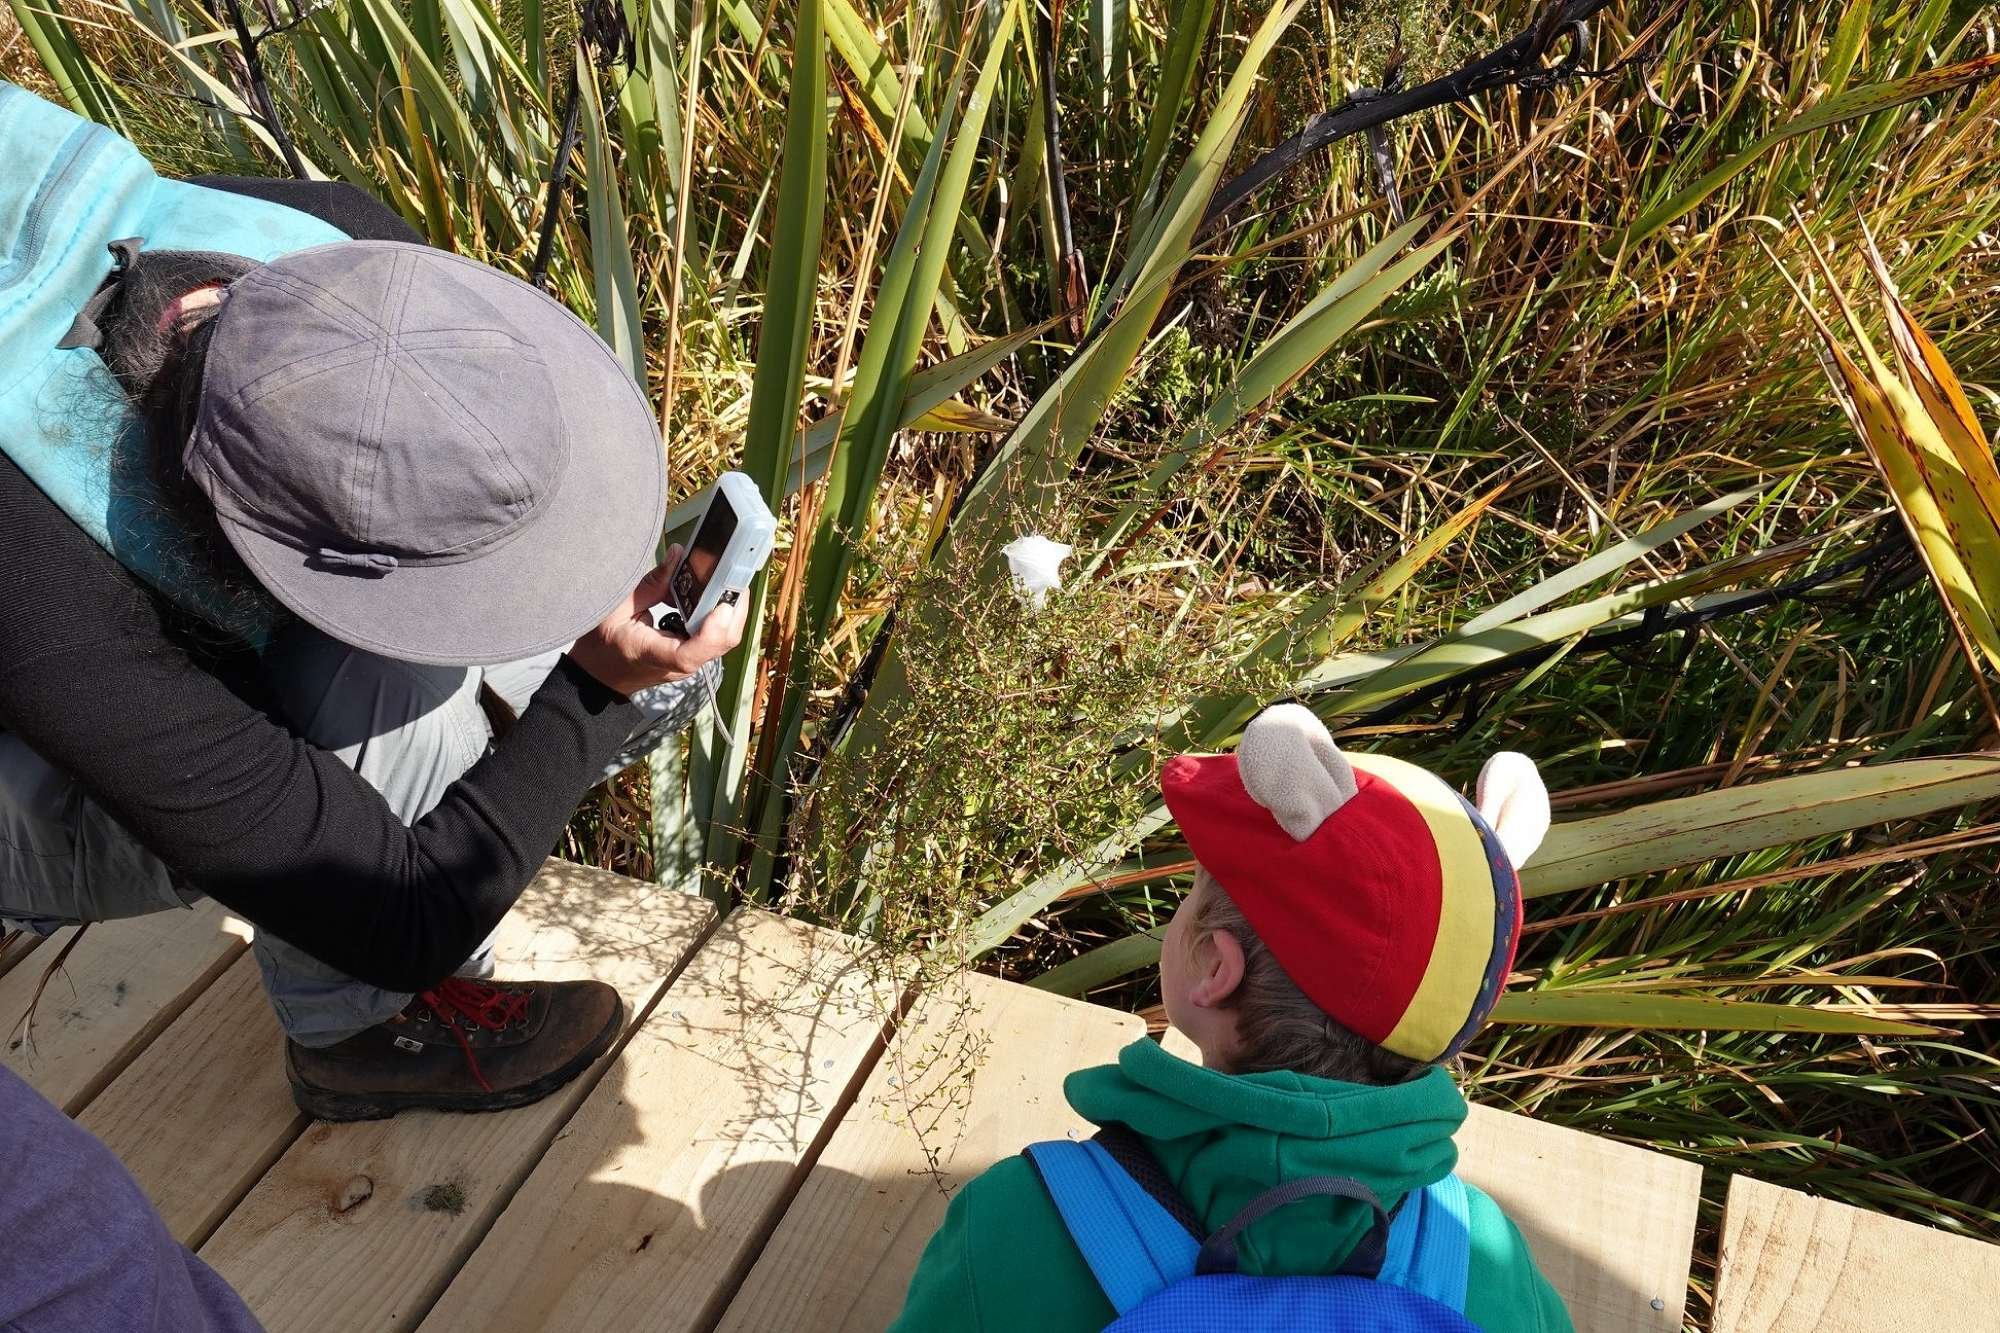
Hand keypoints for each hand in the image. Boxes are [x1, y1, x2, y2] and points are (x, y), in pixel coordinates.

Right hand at [568, 546, 748, 696]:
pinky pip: (716, 636)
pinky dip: (720, 613)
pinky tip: (713, 593)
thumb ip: (651, 584)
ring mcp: (689, 662)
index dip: (711, 632)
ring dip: (730, 608)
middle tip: (732, 574)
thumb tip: (678, 556)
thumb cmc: (603, 644)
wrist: (601, 674)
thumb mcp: (617, 608)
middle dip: (733, 607)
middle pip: (720, 642)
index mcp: (652, 655)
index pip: (689, 655)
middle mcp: (678, 665)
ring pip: (724, 639)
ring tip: (726, 578)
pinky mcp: (693, 655)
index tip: (721, 605)